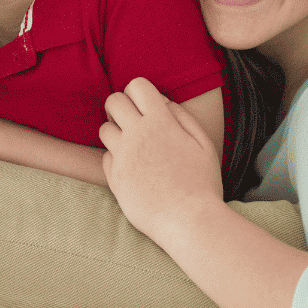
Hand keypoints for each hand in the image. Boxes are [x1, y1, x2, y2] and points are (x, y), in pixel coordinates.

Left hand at [99, 78, 223, 246]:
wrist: (189, 222)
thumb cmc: (202, 184)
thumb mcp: (203, 144)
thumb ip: (182, 117)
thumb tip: (162, 102)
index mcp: (160, 122)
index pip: (136, 85)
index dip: (140, 92)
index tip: (146, 106)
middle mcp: (136, 135)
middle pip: (113, 101)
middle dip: (121, 106)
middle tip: (133, 121)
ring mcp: (122, 156)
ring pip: (104, 128)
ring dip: (116, 132)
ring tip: (133, 145)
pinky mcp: (114, 178)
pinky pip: (106, 157)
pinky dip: (116, 158)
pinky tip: (133, 168)